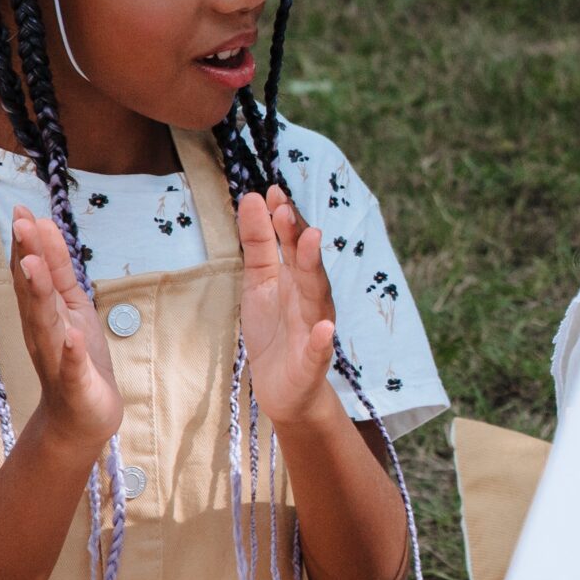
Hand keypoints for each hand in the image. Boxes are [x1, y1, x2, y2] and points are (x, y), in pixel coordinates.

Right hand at [8, 207, 122, 452]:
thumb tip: (45, 227)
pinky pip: (72, 367)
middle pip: (34, 292)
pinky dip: (71, 352)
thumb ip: (58, 272)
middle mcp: (44, 332)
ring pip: (47, 324)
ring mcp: (58, 358)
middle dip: (29, 258)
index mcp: (45, 313)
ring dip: (39, 295)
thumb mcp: (71, 308)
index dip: (30, 243)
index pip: (35, 274)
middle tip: (22, 225)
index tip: (23, 211)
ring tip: (35, 266)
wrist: (80, 418)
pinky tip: (71, 336)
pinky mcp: (76, 384)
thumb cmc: (76, 359)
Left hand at [240, 186, 341, 427]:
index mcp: (296, 279)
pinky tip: (325, 329)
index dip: (284, 220)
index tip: (272, 192)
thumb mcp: (259, 282)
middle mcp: (310, 299)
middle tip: (285, 210)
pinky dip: (324, 340)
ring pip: (317, 297)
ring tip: (311, 242)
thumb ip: (260, 243)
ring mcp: (315, 329)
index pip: (293, 244)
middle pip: (307, 265)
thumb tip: (255, 197)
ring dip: (314, 270)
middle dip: (298, 237)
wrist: (283, 388)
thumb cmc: (274, 332)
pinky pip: (321, 349)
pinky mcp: (313, 361)